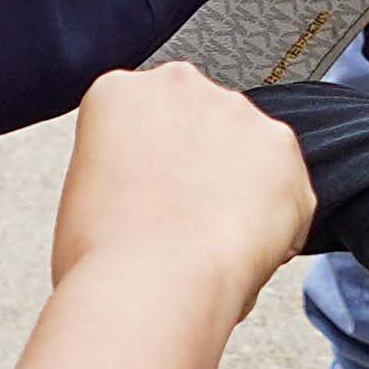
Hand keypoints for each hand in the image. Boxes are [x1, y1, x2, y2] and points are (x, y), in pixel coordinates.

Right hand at [40, 58, 314, 306]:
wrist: (153, 283)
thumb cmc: (104, 256)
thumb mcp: (82, 196)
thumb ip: (120, 173)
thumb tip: (149, 196)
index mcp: (118, 93)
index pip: (144, 121)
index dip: (149, 168)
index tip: (148, 201)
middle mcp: (178, 86)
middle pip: (198, 124)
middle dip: (198, 166)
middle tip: (183, 221)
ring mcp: (235, 111)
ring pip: (245, 153)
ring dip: (238, 191)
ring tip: (211, 243)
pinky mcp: (282, 146)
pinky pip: (286, 187)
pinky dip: (276, 221)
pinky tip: (245, 250)